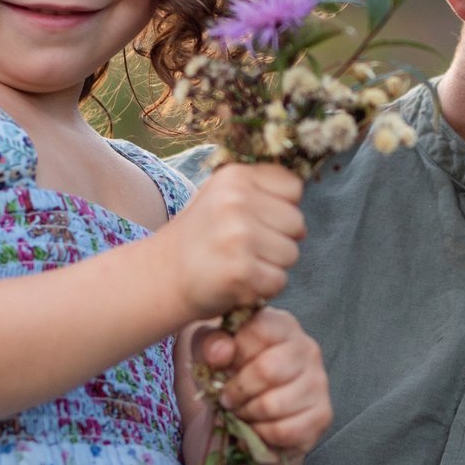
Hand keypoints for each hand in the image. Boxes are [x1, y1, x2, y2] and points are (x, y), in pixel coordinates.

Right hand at [164, 163, 307, 318]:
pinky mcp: (241, 271)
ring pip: (291, 254)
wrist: (161, 276)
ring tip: (240, 263)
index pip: (293, 187)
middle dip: (279, 239)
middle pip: (297, 222)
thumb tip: (303, 213)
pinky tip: (238, 281)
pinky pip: (279, 281)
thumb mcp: (223, 197)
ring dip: (272, 265)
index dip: (281, 207)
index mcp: (234, 176)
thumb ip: (261, 191)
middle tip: (244, 247)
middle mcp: (236, 201)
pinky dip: (263, 288)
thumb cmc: (201, 237)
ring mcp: (238, 236)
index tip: (256, 219)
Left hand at [193, 309, 331, 460]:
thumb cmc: (233, 372)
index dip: (234, 353)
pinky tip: (258, 427)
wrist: (252, 409)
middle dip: (238, 390)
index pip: (260, 330)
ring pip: (274, 404)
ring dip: (248, 414)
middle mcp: (307, 349)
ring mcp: (318, 382)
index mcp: (282, 325)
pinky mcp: (322, 415)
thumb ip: (211, 344)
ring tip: (242, 412)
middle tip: (227, 399)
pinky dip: (263, 434)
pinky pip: (285, 430)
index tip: (224, 366)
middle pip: (267, 370)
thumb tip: (221, 352)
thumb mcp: (212, 350)